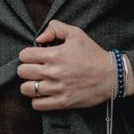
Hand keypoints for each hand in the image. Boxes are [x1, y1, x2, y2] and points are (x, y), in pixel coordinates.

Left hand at [17, 20, 132, 110]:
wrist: (111, 75)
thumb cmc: (93, 54)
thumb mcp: (76, 34)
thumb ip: (55, 28)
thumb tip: (39, 38)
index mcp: (54, 54)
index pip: (24, 56)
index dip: (27, 55)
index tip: (34, 57)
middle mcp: (53, 72)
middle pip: (22, 72)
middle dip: (26, 69)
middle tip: (35, 70)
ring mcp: (57, 88)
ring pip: (26, 89)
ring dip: (30, 85)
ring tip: (37, 83)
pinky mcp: (62, 102)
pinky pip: (37, 105)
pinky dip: (37, 100)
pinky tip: (43, 94)